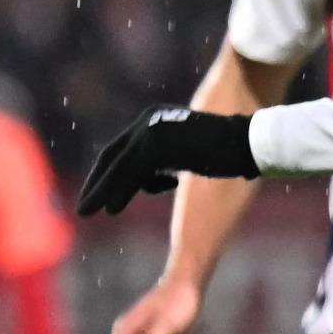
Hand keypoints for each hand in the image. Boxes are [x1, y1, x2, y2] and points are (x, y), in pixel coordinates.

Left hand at [74, 106, 259, 216]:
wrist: (248, 141)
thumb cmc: (226, 152)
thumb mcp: (189, 155)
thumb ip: (170, 163)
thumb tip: (158, 180)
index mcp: (156, 122)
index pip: (121, 149)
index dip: (107, 174)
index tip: (99, 196)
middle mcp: (149, 122)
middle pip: (113, 155)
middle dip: (98, 183)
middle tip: (84, 207)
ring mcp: (153, 131)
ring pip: (118, 166)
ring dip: (103, 190)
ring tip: (90, 211)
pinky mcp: (158, 145)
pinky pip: (130, 172)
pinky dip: (118, 192)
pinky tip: (111, 209)